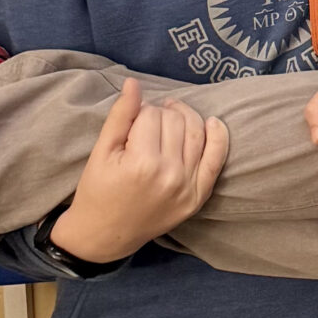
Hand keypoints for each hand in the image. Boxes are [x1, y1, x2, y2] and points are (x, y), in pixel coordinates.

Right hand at [51, 76, 228, 265]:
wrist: (104, 234)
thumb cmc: (98, 191)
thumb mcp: (101, 152)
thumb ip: (121, 115)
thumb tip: (134, 82)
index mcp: (142, 163)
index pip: (151, 115)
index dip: (141, 111)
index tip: (132, 121)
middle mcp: (171, 174)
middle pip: (176, 121)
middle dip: (161, 113)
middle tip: (148, 121)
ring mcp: (188, 187)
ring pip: (197, 133)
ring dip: (185, 118)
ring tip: (171, 117)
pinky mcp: (198, 196)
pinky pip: (217, 159)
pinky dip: (219, 137)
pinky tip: (212, 122)